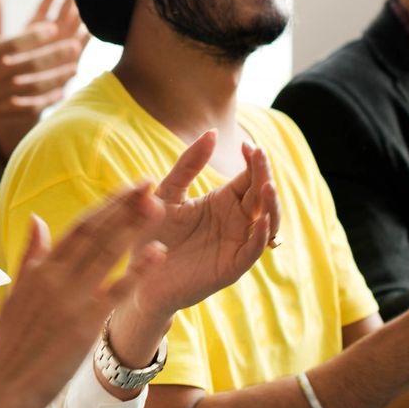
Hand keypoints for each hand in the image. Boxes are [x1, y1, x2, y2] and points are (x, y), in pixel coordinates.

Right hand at [0, 0, 90, 156]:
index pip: (13, 44)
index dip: (34, 36)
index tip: (52, 27)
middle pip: (29, 65)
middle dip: (54, 55)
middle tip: (74, 44)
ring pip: (33, 87)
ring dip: (55, 77)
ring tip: (75, 66)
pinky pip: (27, 106)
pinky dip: (45, 100)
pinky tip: (61, 92)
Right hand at [0, 184, 165, 407]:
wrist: (0, 386)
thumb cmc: (9, 345)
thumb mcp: (16, 294)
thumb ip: (31, 256)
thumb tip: (36, 218)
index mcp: (39, 269)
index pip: (78, 227)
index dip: (107, 205)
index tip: (130, 188)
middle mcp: (54, 277)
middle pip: (95, 232)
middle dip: (125, 206)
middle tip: (150, 182)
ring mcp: (69, 299)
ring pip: (106, 254)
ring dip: (134, 227)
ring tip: (159, 204)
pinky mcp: (83, 324)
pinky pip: (115, 292)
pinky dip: (137, 269)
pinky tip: (157, 251)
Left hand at [128, 131, 278, 320]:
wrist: (138, 274)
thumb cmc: (152, 233)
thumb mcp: (168, 193)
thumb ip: (188, 165)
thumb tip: (212, 133)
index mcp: (223, 201)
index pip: (249, 177)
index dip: (253, 161)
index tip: (248, 145)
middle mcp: (235, 221)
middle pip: (261, 195)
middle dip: (263, 174)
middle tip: (258, 154)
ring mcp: (236, 243)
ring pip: (266, 221)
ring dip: (270, 204)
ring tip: (267, 185)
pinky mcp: (231, 266)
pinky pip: (253, 250)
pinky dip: (260, 235)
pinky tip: (261, 218)